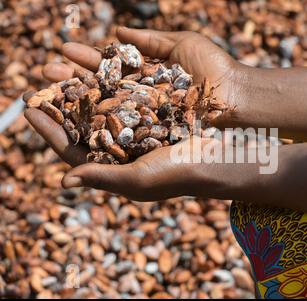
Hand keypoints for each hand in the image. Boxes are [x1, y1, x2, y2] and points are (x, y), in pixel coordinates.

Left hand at [25, 27, 247, 199]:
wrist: (220, 151)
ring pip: (102, 95)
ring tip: (61, 58)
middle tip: (41, 77)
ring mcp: (137, 118)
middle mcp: (123, 140)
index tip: (28, 109)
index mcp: (114, 164)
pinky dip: (111, 69)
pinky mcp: (153, 101)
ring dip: (81, 77)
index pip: (74, 146)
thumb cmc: (178, 173)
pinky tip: (97, 55)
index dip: (50, 129)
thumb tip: (63, 182)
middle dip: (61, 97)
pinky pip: (127, 83)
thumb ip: (101, 177)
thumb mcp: (137, 179)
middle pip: (84, 117)